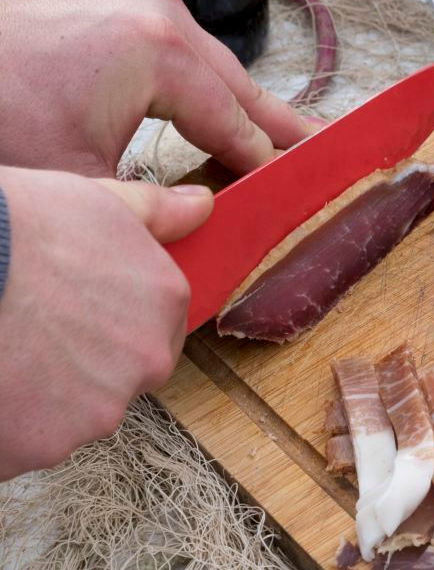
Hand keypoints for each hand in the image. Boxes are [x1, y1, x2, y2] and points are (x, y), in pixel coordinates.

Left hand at [0, 0, 320, 177]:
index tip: (299, 189)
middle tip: (323, 149)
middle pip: (237, 85)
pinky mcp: (118, 2)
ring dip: (241, 106)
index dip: (267, 162)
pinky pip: (183, 51)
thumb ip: (159, 206)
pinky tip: (222, 110)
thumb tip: (210, 219)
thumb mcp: (85, 183)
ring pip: (213, 66)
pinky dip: (205, 86)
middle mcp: (157, 12)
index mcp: (158, 50)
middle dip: (276, 125)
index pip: (235, 121)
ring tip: (281, 136)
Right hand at [0, 167, 211, 479]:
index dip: (113, 320)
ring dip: (49, 395)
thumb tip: (202, 204)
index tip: (75, 309)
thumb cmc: (19, 227)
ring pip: (79, 412)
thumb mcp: (96, 200)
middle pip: (124, 374)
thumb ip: (158, 213)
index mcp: (166, 302)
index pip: (157, 326)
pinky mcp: (48, 444)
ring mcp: (101, 408)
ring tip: (9, 351)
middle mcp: (148, 361)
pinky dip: (14, 424)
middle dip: (88, 363)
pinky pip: (32, 441)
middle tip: (35, 329)